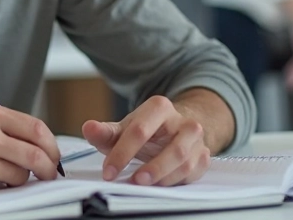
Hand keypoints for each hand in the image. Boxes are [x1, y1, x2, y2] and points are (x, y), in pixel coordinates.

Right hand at [0, 102, 60, 192]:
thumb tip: (30, 139)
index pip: (37, 128)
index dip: (51, 145)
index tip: (52, 154)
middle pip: (37, 153)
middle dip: (48, 167)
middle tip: (48, 173)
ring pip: (21, 174)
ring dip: (19, 179)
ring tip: (2, 175)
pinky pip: (0, 188)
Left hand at [81, 95, 209, 186]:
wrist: (173, 129)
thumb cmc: (145, 130)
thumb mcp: (123, 129)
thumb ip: (105, 131)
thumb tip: (88, 127)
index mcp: (159, 107)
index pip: (140, 131)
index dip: (122, 153)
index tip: (109, 172)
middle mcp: (183, 121)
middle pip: (172, 148)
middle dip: (152, 168)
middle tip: (133, 181)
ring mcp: (196, 139)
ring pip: (185, 162)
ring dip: (164, 177)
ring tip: (144, 184)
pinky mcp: (204, 155)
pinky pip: (194, 172)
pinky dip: (176, 181)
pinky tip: (160, 184)